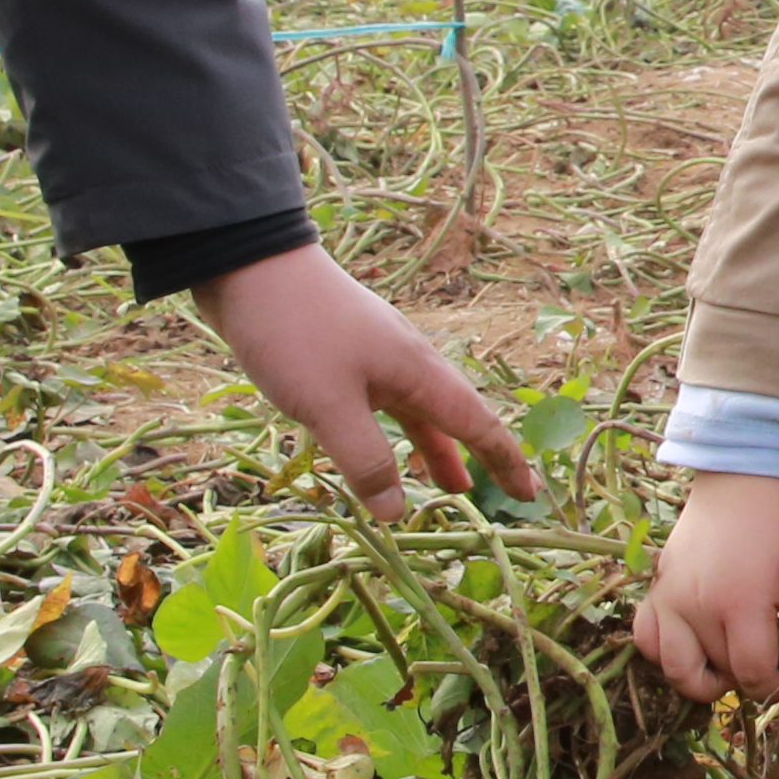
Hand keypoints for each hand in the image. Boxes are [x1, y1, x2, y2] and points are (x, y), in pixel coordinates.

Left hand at [193, 245, 534, 506]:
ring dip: (434, 448)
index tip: (529, 495)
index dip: (504, 462)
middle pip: (454, 415)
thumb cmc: (295, 333)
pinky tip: (378, 443)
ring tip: (443, 486)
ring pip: (418, 410)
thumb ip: (366, 459)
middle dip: (476, 456)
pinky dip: (396, 432)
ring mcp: (376, 354)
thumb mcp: (329, 406)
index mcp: (416, 371)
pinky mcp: (345, 353)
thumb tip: (397, 512)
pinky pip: (386, 402)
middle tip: (493, 495)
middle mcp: (407, 361)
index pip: (477, 424)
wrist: (250, 265)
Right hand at [633, 471, 778, 706]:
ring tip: (722, 664)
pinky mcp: (654, 591)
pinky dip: (661, 653)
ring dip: (700, 679)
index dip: (771, 686)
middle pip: (718, 672)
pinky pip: (644, 640)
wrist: (735, 483)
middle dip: (743, 678)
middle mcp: (699, 608)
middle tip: (759, 660)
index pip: (752, 672)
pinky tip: (689, 644)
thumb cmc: (776, 526)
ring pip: (674, 669)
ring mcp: (670, 600)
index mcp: (742, 603)